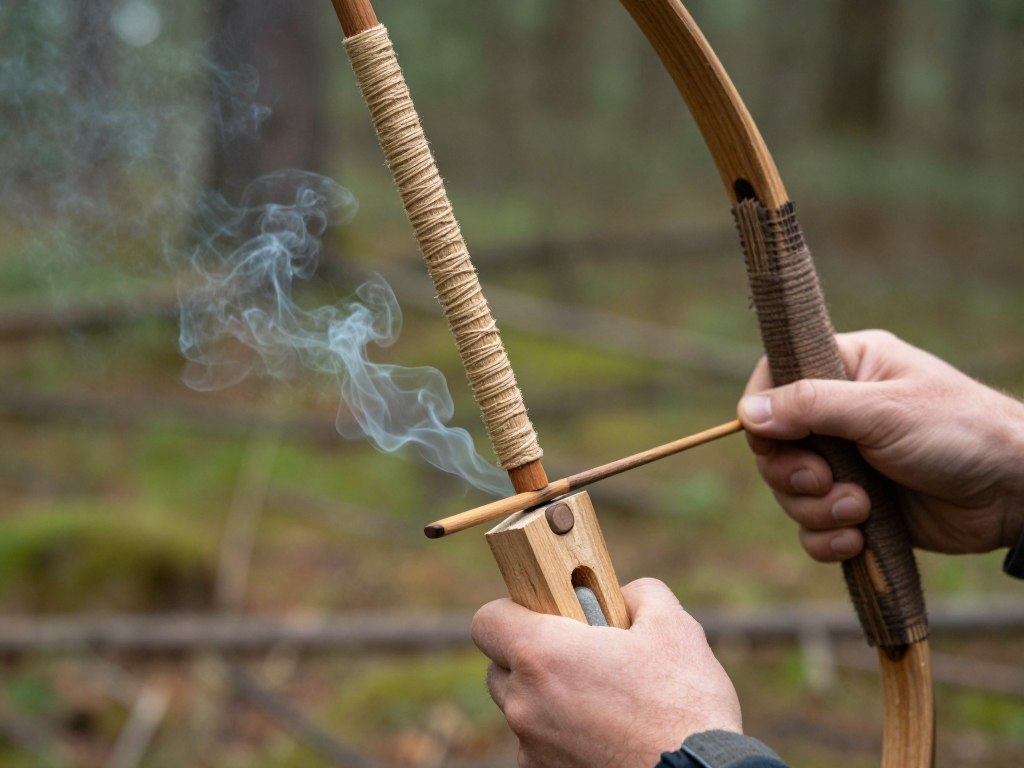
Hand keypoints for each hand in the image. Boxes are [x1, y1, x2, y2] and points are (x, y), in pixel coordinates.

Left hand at [471, 578, 740, 767]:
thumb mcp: (674, 627)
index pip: (488, 620)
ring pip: (522, 709)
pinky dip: (562, 735)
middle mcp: (524, 705)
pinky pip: (539, 745)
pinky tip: (606, 733)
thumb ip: (638, 595)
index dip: (514, 610)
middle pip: (500, 667)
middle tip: (579, 654)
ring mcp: (531, 748)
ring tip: (602, 698)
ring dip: (548, 698)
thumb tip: (622, 597)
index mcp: (543, 655)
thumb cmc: (685, 705)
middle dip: (532, 656)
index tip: (547, 614)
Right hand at [739, 330, 1023, 561]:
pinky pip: (812, 527)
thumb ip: (810, 406)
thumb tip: (745, 413)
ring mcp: (847, 463)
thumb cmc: (959, 433)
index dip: (762, 414)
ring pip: (790, 492)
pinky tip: (857, 538)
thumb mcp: (882, 411)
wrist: (1016, 495)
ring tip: (861, 510)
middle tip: (824, 481)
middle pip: (774, 447)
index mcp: (846, 368)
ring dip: (816, 510)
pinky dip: (826, 538)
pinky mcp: (857, 507)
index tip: (771, 439)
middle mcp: (839, 414)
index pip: (773, 381)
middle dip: (793, 474)